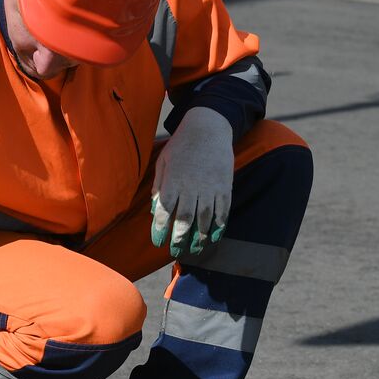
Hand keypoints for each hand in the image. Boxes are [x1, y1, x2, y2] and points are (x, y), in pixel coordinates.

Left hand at [150, 107, 233, 257]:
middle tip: (176, 250)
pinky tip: (214, 237)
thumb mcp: (163, 161)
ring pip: (205, 219)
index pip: (164, 211)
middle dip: (180, 238)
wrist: (208, 127)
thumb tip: (154, 207)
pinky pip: (222, 210)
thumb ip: (159, 184)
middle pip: (184, 219)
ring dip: (199, 236)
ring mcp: (209, 188)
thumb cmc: (181, 144)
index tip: (157, 242)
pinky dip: (219, 226)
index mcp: (173, 181)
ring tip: (195, 248)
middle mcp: (191, 187)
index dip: (160, 229)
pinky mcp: (224, 186)